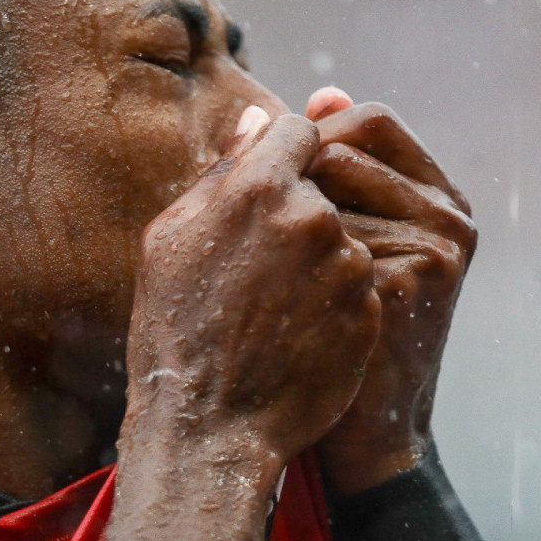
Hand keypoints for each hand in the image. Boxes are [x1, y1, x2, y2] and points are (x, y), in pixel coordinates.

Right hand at [108, 108, 380, 540]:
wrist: (209, 423)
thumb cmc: (174, 324)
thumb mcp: (172, 236)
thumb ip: (222, 169)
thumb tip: (257, 117)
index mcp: (259, 187)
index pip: (299, 131)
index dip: (284, 152)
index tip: (270, 183)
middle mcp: (314, 217)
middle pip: (325, 184)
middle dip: (298, 207)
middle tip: (260, 260)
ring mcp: (347, 265)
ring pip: (342, 234)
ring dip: (318, 254)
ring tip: (274, 303)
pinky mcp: (368, 307)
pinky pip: (357, 280)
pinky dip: (334, 296)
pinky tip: (296, 328)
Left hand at [302, 88, 477, 493]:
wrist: (364, 427)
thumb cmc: (337, 322)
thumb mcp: (349, 238)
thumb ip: (336, 167)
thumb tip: (321, 89)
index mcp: (436, 194)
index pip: (371, 120)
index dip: (314, 131)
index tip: (276, 170)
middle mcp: (447, 214)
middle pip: (346, 143)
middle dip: (294, 168)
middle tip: (262, 215)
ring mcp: (434, 247)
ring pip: (329, 185)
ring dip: (286, 210)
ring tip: (268, 255)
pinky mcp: (407, 282)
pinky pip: (324, 233)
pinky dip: (289, 251)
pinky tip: (277, 285)